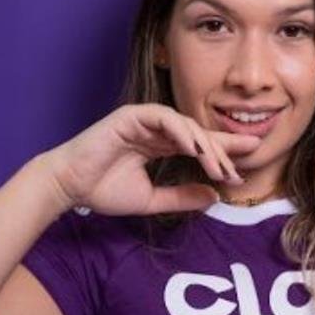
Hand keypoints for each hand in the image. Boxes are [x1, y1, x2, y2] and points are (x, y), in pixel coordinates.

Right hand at [39, 103, 261, 215]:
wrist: (69, 187)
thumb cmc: (103, 190)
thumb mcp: (152, 199)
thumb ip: (182, 197)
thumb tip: (215, 196)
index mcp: (162, 144)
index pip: (200, 145)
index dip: (223, 154)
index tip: (245, 169)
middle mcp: (157, 129)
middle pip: (199, 134)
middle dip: (222, 150)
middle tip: (239, 169)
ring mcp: (145, 119)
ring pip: (186, 126)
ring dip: (205, 145)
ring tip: (219, 166)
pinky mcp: (132, 115)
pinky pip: (164, 118)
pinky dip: (181, 132)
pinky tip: (194, 148)